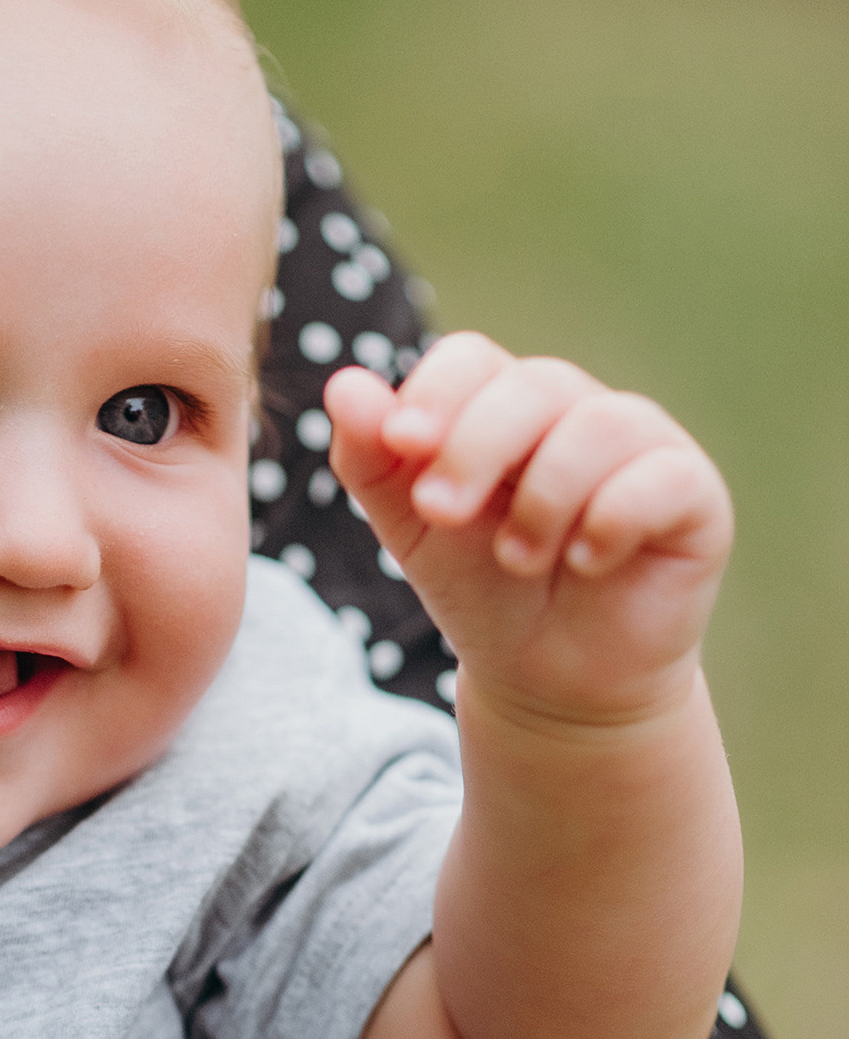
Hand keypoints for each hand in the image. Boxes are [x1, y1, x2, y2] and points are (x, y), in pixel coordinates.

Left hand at [324, 335, 731, 727]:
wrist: (548, 679)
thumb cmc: (482, 590)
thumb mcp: (410, 527)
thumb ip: (371, 457)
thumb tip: (344, 385)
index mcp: (504, 407)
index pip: (473, 360)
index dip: (436, 393)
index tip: (400, 444)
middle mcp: (577, 410)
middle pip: (533, 384)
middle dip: (475, 447)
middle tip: (440, 515)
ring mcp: (643, 445)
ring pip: (599, 425)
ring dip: (543, 498)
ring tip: (518, 560)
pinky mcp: (693, 493)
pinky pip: (662, 477)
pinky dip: (612, 519)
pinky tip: (585, 563)